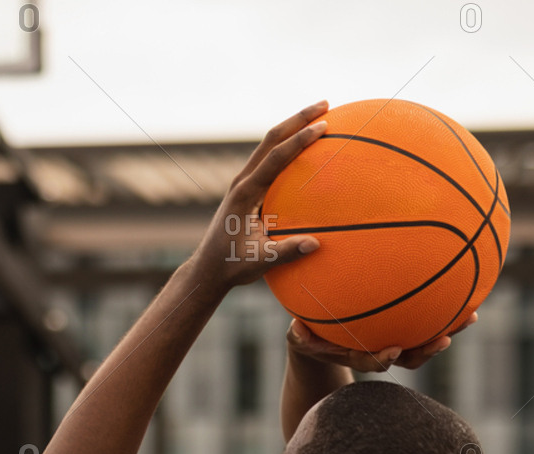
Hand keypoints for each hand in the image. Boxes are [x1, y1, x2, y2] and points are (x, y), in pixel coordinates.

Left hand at [188, 101, 329, 289]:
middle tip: (325, 104)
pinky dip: (288, 147)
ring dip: (293, 128)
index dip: (299, 140)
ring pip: (269, 146)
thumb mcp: (259, 262)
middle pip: (271, 139)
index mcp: (245, 193)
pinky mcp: (247, 189)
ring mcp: (243, 183)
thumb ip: (286, 252)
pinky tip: (307, 148)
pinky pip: (269, 161)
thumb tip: (316, 244)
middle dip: (298, 119)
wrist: (208, 269)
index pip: (275, 158)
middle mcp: (242, 181)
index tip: (323, 126)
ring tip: (320, 116)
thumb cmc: (232, 266)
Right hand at [286, 312, 478, 372]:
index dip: (383, 358)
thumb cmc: (307, 335)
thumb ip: (299, 336)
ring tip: (469, 318)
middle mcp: (378, 350)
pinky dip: (445, 312)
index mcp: (356, 354)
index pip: (371, 360)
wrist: (318, 343)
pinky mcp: (401, 327)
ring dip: (445, 332)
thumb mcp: (300, 337)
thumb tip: (296, 330)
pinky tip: (465, 296)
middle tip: (442, 341)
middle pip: (407, 356)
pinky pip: (424, 321)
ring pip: (421, 341)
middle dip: (426, 351)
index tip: (393, 351)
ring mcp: (392, 339)